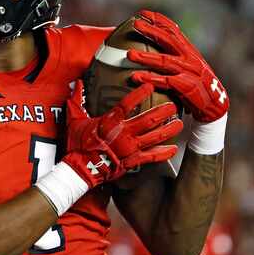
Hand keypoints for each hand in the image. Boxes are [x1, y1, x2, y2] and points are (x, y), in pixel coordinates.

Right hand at [61, 80, 182, 185]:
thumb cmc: (78, 145)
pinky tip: (173, 149)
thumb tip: (78, 85)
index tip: (149, 86)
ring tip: (179, 123)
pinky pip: (151, 157)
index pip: (127, 103)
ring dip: (168, 130)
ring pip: (154, 137)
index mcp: (109, 121)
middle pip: (148, 119)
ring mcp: (129, 148)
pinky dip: (163, 153)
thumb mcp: (74, 120)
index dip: (139, 94)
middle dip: (163, 112)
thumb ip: (77, 101)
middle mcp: (122, 133)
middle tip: (173, 105)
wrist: (80, 169)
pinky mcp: (132, 161)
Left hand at [127, 10, 228, 122]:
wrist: (215, 105)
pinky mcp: (187, 87)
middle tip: (135, 24)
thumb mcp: (188, 65)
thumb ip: (175, 54)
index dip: (159, 20)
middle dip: (152, 31)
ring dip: (146, 57)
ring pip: (164, 61)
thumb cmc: (196, 84)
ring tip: (129, 54)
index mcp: (189, 50)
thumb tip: (157, 42)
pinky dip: (151, 79)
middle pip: (168, 40)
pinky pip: (166, 82)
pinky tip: (136, 77)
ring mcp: (188, 72)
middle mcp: (189, 58)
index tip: (143, 12)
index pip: (174, 30)